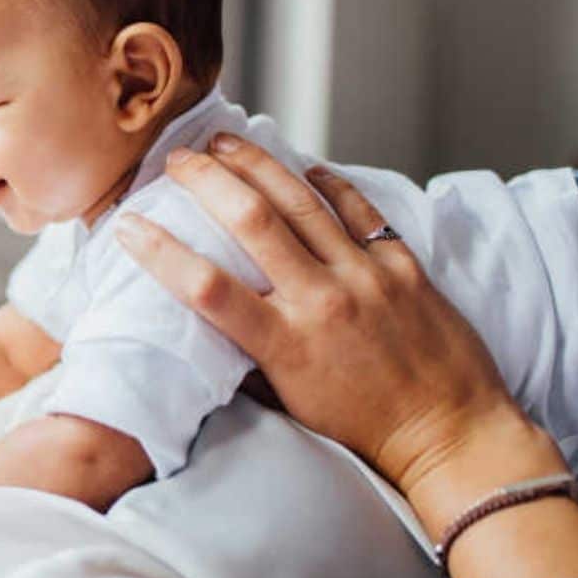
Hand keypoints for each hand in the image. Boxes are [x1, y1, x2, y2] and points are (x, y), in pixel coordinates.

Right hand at [113, 135, 537, 499]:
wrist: (449, 434)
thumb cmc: (365, 428)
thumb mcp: (290, 401)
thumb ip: (251, 357)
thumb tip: (211, 322)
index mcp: (286, 346)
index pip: (206, 288)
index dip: (159, 251)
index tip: (128, 225)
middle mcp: (322, 302)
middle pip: (250, 221)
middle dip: (204, 180)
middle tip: (176, 160)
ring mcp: (366, 278)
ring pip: (302, 202)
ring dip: (256, 164)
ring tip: (225, 143)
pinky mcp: (404, 267)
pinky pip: (361, 211)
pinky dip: (330, 184)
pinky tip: (306, 167)